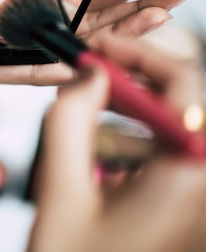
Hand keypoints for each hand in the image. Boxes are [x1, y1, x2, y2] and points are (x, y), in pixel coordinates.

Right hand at [28, 36, 205, 251]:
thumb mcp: (60, 187)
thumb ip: (70, 119)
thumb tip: (88, 73)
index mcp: (185, 175)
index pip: (186, 85)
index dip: (141, 53)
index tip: (98, 47)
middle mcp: (200, 182)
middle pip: (183, 103)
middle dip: (134, 84)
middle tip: (90, 76)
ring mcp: (192, 195)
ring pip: (171, 129)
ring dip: (128, 120)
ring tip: (85, 137)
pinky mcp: (181, 205)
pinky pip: (165, 156)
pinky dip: (132, 147)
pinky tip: (99, 164)